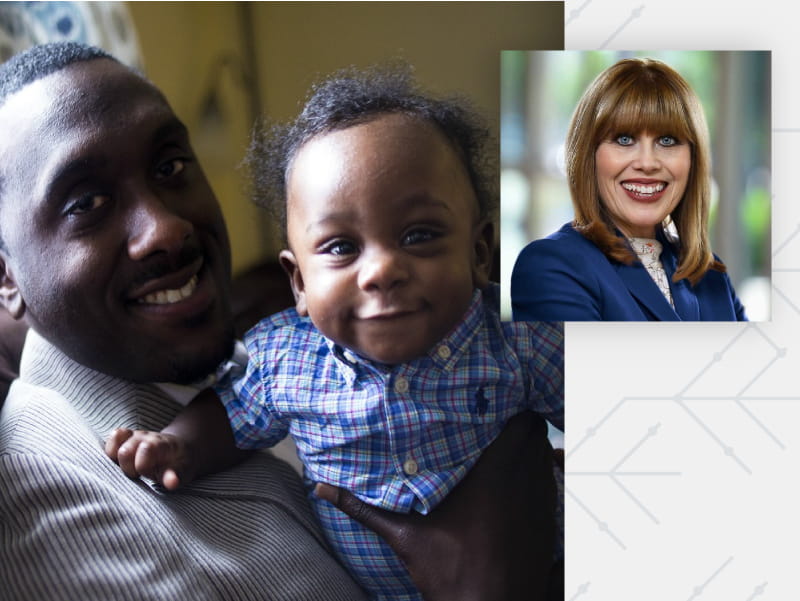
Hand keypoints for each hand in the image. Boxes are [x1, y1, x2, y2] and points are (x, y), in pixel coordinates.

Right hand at [105, 428, 193, 489]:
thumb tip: (172, 483)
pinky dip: (111, 450)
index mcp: (160, 444)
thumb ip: (173, 477)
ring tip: (129, 468)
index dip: (142, 466)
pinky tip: (118, 461)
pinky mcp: (125, 436)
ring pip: (115, 440)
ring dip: (116, 459)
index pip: (146, 449)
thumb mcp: (182, 471)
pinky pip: (112, 437)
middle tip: (138, 475)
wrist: (179, 450)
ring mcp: (135, 435)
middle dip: (128, 469)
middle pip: (125, 451)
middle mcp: (146, 436)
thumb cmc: (179, 463)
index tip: (148, 475)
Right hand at [315, 412, 556, 600]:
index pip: (524, 424)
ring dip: (532, 449)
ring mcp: (542, 506)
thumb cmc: (452, 575)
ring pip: (547, 458)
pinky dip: (541, 476)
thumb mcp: (405, 538)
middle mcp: (524, 485)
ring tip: (508, 445)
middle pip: (538, 434)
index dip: (516, 408)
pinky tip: (519, 483)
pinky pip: (553, 486)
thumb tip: (322, 489)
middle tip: (498, 419)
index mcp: (494, 477)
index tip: (497, 401)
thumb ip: (364, 510)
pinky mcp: (550, 525)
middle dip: (521, 424)